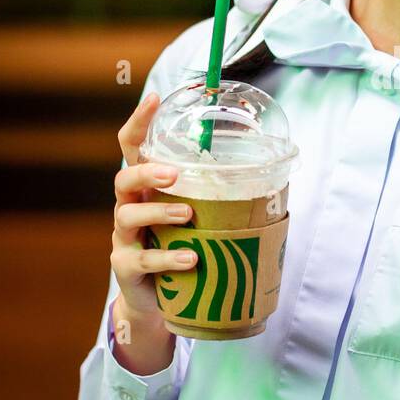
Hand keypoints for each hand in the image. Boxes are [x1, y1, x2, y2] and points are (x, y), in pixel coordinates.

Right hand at [109, 93, 197, 365]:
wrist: (156, 302)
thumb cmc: (181, 246)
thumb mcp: (197, 218)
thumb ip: (217, 195)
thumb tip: (276, 173)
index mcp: (147, 189)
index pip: (134, 147)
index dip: (140, 121)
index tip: (157, 97)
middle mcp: (130, 208)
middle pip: (124, 179)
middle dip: (147, 172)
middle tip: (175, 174)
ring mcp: (124, 238)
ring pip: (129, 216)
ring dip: (160, 211)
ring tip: (189, 215)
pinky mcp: (125, 268)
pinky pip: (142, 259)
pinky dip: (168, 257)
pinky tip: (191, 258)